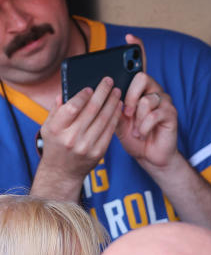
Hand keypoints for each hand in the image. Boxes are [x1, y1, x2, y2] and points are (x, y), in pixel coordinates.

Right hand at [32, 78, 121, 198]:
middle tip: (109, 82)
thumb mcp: (48, 128)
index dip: (83, 95)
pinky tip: (119, 107)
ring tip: (117, 92)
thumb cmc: (55, 146)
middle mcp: (72, 138)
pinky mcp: (99, 152)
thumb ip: (56, 110)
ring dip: (112, 103)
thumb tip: (64, 92)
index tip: (91, 87)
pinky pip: (109, 131)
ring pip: (103, 120)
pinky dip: (115, 117)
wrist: (62, 172)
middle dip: (102, 93)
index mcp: (56, 129)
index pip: (73, 107)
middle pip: (91, 111)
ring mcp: (87, 146)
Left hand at [115, 34, 178, 170]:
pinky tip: (143, 133)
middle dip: (130, 95)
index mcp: (139, 90)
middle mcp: (154, 91)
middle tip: (127, 112)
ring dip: (137, 116)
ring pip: (147, 98)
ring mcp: (164, 101)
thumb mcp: (115, 118)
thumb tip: (94, 92)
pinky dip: (145, 126)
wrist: (149, 156)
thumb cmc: (132, 136)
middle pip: (142, 77)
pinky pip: (155, 113)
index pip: (139, 65)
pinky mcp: (171, 114)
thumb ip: (108, 103)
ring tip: (136, 128)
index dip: (137, 50)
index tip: (130, 37)